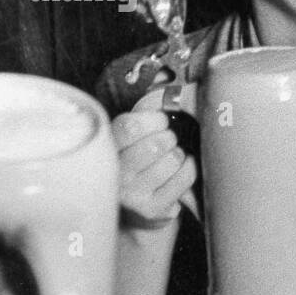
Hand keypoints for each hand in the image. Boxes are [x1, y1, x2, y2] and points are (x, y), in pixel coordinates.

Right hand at [111, 110, 196, 230]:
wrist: (133, 208)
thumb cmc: (136, 160)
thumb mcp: (129, 136)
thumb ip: (142, 113)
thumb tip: (168, 85)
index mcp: (106, 151)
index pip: (130, 127)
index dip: (153, 120)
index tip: (160, 121)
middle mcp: (115, 175)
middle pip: (156, 144)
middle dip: (168, 137)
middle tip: (166, 141)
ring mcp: (133, 196)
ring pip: (173, 159)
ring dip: (178, 154)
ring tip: (169, 158)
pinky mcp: (153, 209)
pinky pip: (185, 176)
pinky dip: (189, 167)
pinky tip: (178, 170)